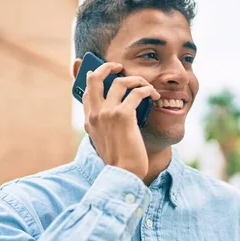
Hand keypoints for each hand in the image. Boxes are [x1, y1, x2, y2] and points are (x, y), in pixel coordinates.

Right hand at [82, 62, 159, 179]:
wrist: (123, 173)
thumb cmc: (119, 160)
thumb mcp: (105, 141)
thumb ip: (106, 126)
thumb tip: (118, 112)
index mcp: (89, 120)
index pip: (86, 91)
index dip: (93, 77)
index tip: (101, 71)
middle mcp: (95, 114)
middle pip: (94, 78)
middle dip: (107, 67)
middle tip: (120, 67)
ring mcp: (107, 113)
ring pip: (119, 81)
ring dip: (136, 79)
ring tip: (145, 86)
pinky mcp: (123, 115)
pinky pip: (137, 92)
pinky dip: (147, 90)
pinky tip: (153, 96)